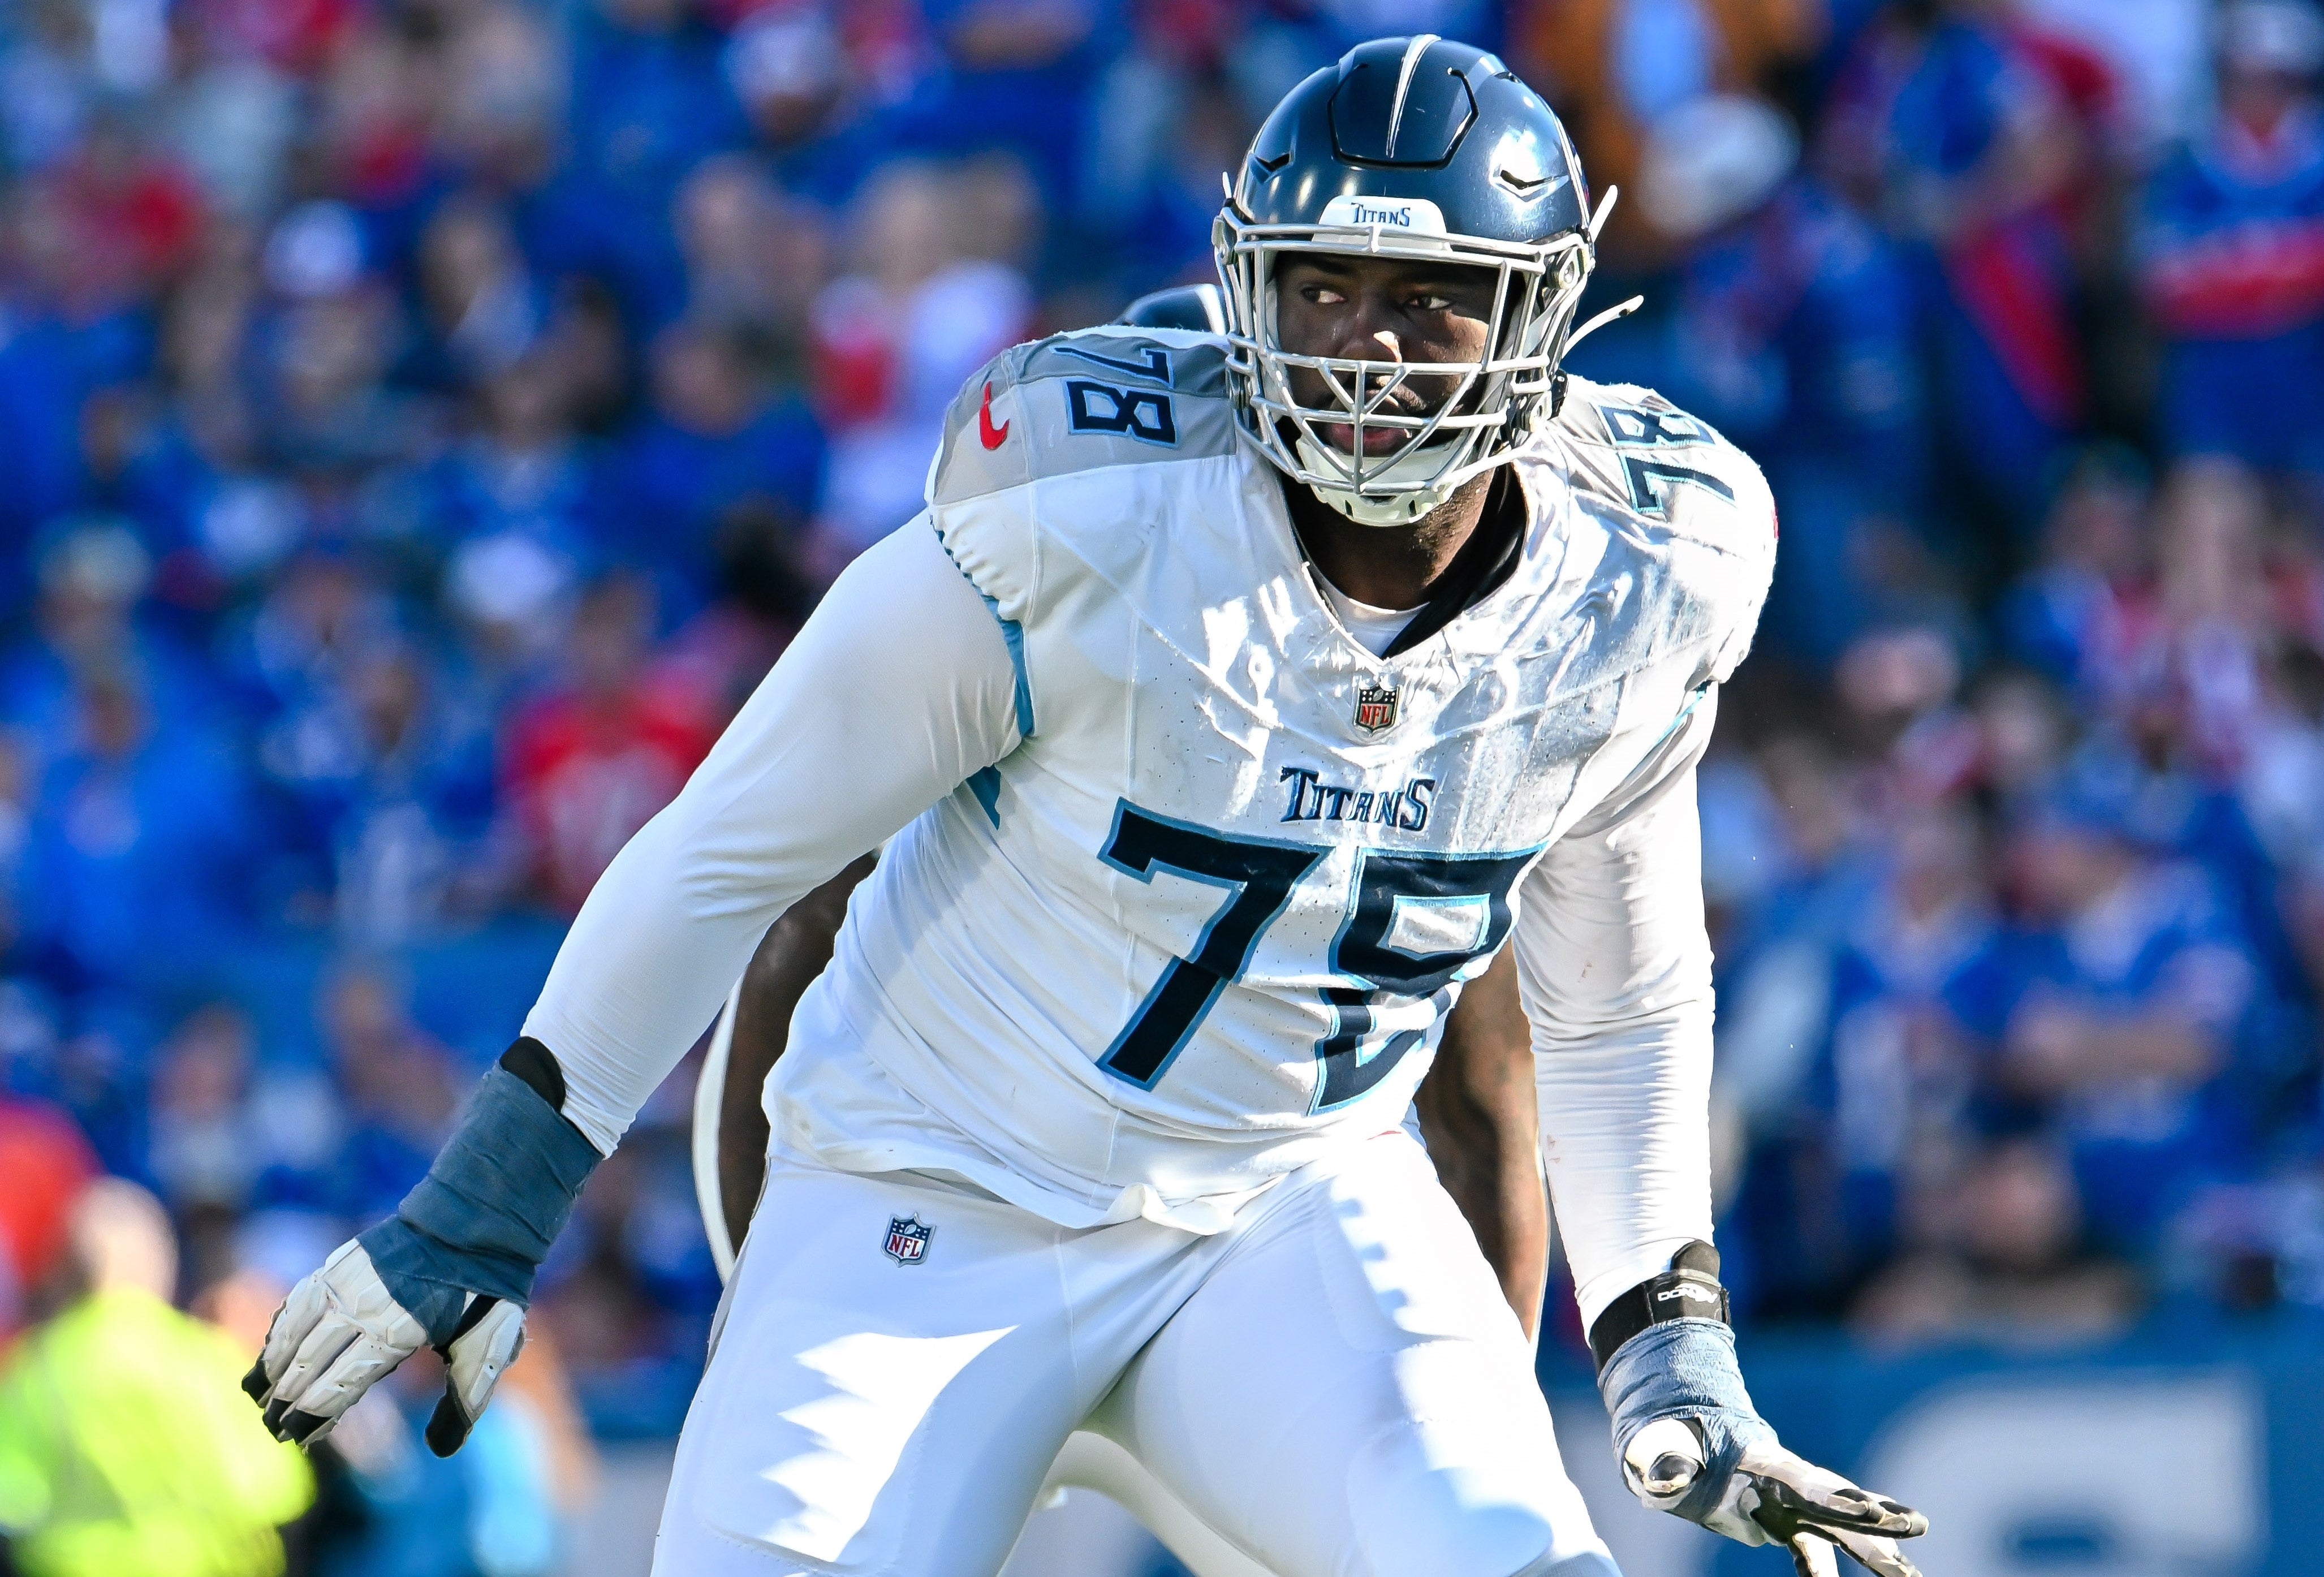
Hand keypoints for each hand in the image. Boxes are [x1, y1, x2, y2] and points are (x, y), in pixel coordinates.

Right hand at [243, 1049, 601, 1455]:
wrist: (478, 1220)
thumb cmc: (485, 1291)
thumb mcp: (488, 1347)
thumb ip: (466, 1399)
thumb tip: (442, 1450)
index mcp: (394, 1331)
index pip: (339, 1385)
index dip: (315, 1416)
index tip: (297, 1440)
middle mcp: (361, 1306)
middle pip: (309, 1362)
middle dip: (287, 1400)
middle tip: (272, 1430)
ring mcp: (347, 1281)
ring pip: (296, 1329)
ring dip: (275, 1364)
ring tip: (261, 1395)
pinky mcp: (342, 1262)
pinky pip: (300, 1298)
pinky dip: (282, 1326)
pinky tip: (274, 1345)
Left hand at [1622, 1417, 1925, 1576]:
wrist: (1689, 1444)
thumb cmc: (1673, 1442)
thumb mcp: (1660, 1447)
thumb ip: (1667, 1460)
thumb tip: (1665, 1476)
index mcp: (1759, 1460)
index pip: (1800, 1480)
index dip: (1833, 1496)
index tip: (1870, 1510)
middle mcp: (1787, 1482)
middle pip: (1836, 1502)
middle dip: (1876, 1516)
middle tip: (1918, 1525)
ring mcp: (1792, 1504)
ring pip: (1842, 1530)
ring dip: (1879, 1551)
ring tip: (1912, 1575)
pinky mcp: (1788, 1523)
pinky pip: (1817, 1550)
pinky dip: (1839, 1567)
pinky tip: (1881, 1575)